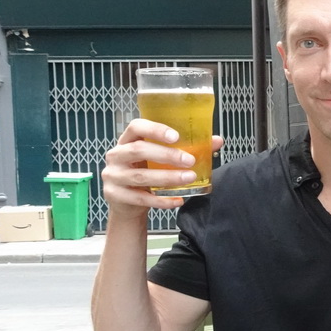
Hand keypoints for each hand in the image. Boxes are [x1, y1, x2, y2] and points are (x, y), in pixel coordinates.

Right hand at [101, 119, 223, 212]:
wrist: (127, 202)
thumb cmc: (146, 172)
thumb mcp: (161, 159)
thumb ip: (186, 148)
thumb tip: (217, 141)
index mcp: (128, 140)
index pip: (136, 127)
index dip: (155, 130)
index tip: (176, 136)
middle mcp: (117, 156)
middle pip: (139, 150)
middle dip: (167, 155)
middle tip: (189, 161)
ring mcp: (113, 176)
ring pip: (141, 177)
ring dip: (167, 178)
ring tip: (188, 179)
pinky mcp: (115, 196)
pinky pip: (141, 199)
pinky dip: (162, 201)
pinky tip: (178, 200)